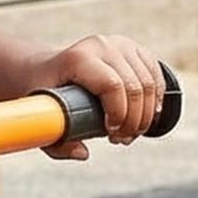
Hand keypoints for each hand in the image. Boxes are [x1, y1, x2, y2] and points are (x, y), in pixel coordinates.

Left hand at [38, 33, 164, 155]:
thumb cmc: (44, 94)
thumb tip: (83, 153)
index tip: (111, 134)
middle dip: (133, 121)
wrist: (46, 68)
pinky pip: (156, 78)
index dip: (119, 114)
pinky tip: (146, 117)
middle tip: (120, 139)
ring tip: (130, 132)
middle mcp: (102, 45)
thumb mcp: (41, 119)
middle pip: (135, 87)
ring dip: (146, 116)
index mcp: (78, 57)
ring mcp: (120, 44)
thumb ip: (56, 142)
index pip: (112, 85)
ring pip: (149, 84)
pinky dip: (156, 102)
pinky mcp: (134, 49)